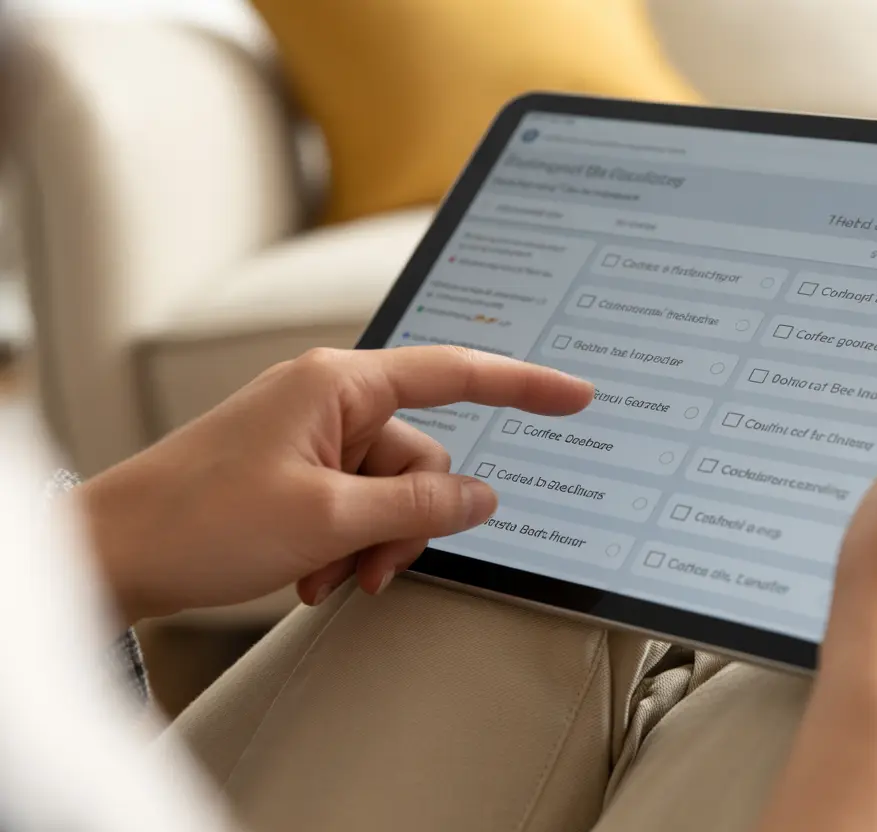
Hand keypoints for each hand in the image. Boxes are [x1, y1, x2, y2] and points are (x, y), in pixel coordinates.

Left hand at [78, 347, 592, 623]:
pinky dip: (345, 544)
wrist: (112, 554)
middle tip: (368, 566)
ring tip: (324, 577)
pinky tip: (309, 574)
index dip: (524, 385)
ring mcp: (312, 436)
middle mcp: (331, 401)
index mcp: (340, 384)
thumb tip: (482, 497)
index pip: (455, 373)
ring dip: (370, 542)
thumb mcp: (328, 518)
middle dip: (407, 519)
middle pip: (422, 456)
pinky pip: (356, 504)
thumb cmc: (199, 520)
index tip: (575, 395)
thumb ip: (418, 503)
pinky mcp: (297, 470)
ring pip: (390, 490)